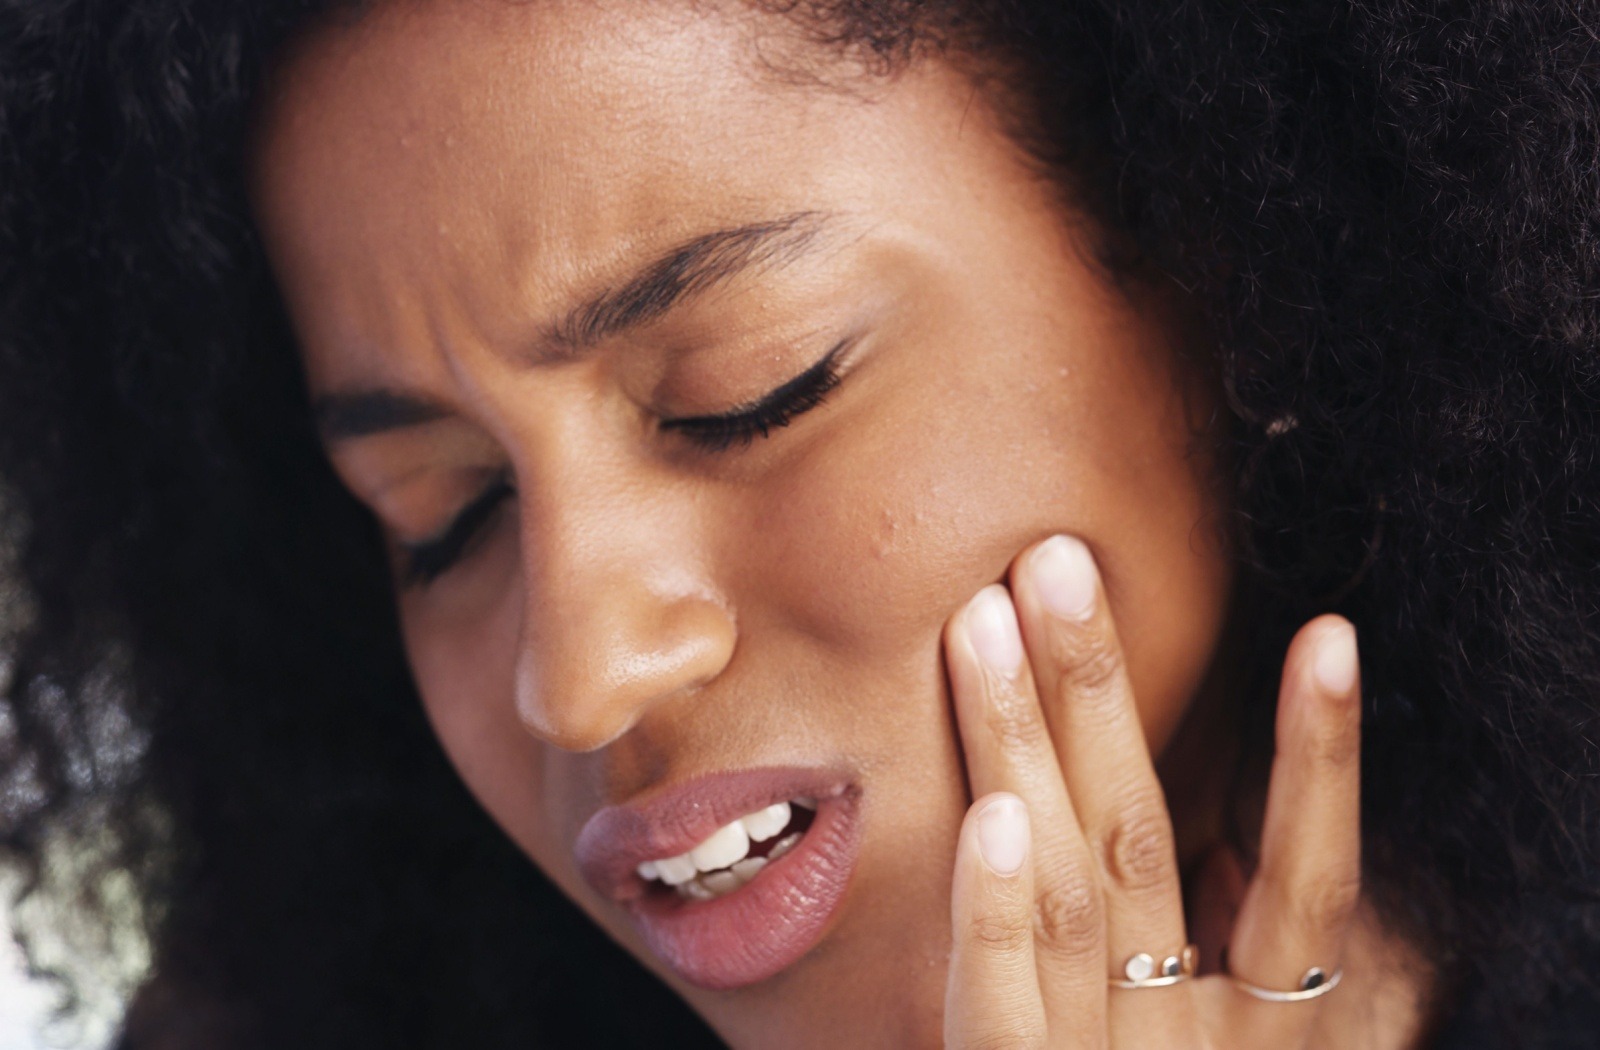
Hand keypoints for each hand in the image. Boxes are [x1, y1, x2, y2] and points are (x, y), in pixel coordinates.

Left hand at [941, 535, 1361, 1048]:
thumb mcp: (1193, 1037)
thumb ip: (1208, 951)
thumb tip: (1206, 832)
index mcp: (1257, 1031)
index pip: (1311, 884)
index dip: (1323, 762)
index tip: (1330, 635)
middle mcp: (1191, 1045)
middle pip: (1147, 849)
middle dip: (1101, 694)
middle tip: (1057, 561)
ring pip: (1072, 899)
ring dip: (1026, 746)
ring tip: (985, 622)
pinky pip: (1001, 1014)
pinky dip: (999, 914)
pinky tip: (992, 815)